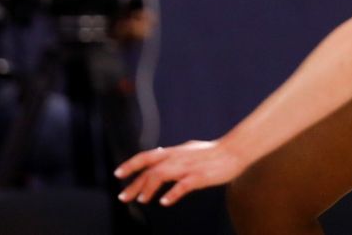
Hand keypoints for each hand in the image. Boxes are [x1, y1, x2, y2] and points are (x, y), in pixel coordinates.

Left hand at [115, 139, 246, 205]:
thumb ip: (173, 153)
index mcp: (174, 151)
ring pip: (162, 175)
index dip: (131, 164)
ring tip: (141, 200)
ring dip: (149, 188)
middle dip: (134, 183)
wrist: (233, 151)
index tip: (118, 174)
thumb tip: (159, 153)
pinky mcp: (199, 176)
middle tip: (123, 196)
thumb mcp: (189, 149)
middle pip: (150, 169)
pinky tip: (165, 201)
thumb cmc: (213, 152)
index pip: (147, 156)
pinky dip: (172, 193)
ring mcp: (188, 167)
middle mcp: (177, 157)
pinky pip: (182, 185)